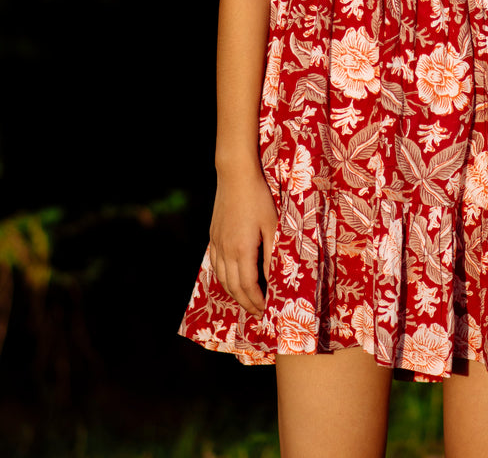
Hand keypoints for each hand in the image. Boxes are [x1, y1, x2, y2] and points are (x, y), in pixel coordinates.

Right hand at [208, 164, 277, 317]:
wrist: (235, 175)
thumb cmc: (259, 198)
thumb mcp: (272, 226)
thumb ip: (272, 255)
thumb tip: (273, 281)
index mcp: (242, 250)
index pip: (248, 286)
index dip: (257, 302)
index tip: (267, 310)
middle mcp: (226, 251)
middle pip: (234, 287)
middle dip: (246, 303)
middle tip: (258, 312)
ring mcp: (217, 243)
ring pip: (222, 278)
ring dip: (234, 294)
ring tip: (247, 300)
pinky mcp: (213, 236)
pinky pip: (215, 265)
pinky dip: (223, 278)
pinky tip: (231, 280)